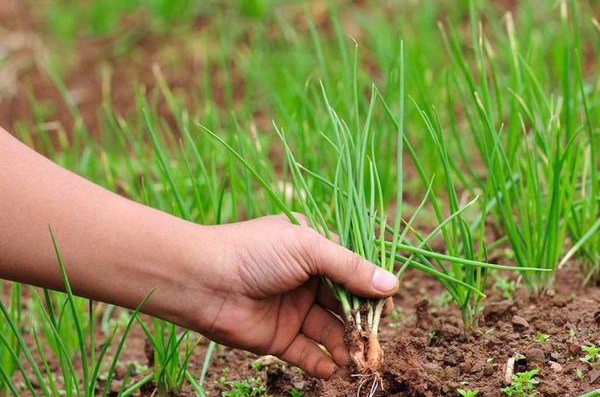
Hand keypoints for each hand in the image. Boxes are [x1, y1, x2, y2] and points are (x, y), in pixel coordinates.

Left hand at [189, 214, 397, 377]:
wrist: (203, 280)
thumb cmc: (257, 253)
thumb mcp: (308, 248)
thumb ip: (350, 268)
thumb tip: (392, 285)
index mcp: (312, 250)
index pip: (352, 270)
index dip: (371, 289)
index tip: (389, 307)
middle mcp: (305, 279)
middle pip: (343, 304)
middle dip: (361, 323)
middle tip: (375, 341)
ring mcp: (292, 309)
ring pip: (328, 331)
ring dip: (344, 345)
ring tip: (356, 358)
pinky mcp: (278, 338)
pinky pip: (306, 353)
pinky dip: (321, 362)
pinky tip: (332, 369)